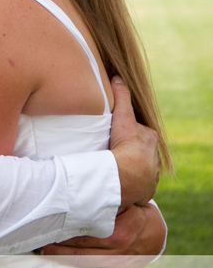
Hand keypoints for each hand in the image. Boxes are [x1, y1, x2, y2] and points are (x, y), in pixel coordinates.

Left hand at [42, 203, 165, 267]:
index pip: (82, 238)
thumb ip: (103, 204)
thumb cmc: (131, 214)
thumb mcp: (121, 204)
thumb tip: (80, 194)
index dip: (63, 238)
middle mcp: (116, 255)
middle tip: (42, 253)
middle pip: (82, 257)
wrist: (154, 232)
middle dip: (59, 256)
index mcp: (115, 235)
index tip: (46, 236)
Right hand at [109, 76, 159, 209]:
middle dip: (130, 151)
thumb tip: (118, 77)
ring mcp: (150, 175)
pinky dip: (130, 183)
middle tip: (114, 151)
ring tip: (114, 168)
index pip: (139, 133)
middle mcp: (154, 158)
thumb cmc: (127, 144)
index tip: (117, 135)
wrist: (129, 174)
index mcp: (151, 140)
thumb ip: (121, 96)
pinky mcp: (145, 190)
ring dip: (129, 169)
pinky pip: (137, 185)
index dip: (128, 132)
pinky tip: (119, 182)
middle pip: (140, 151)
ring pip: (139, 168)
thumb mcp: (123, 116)